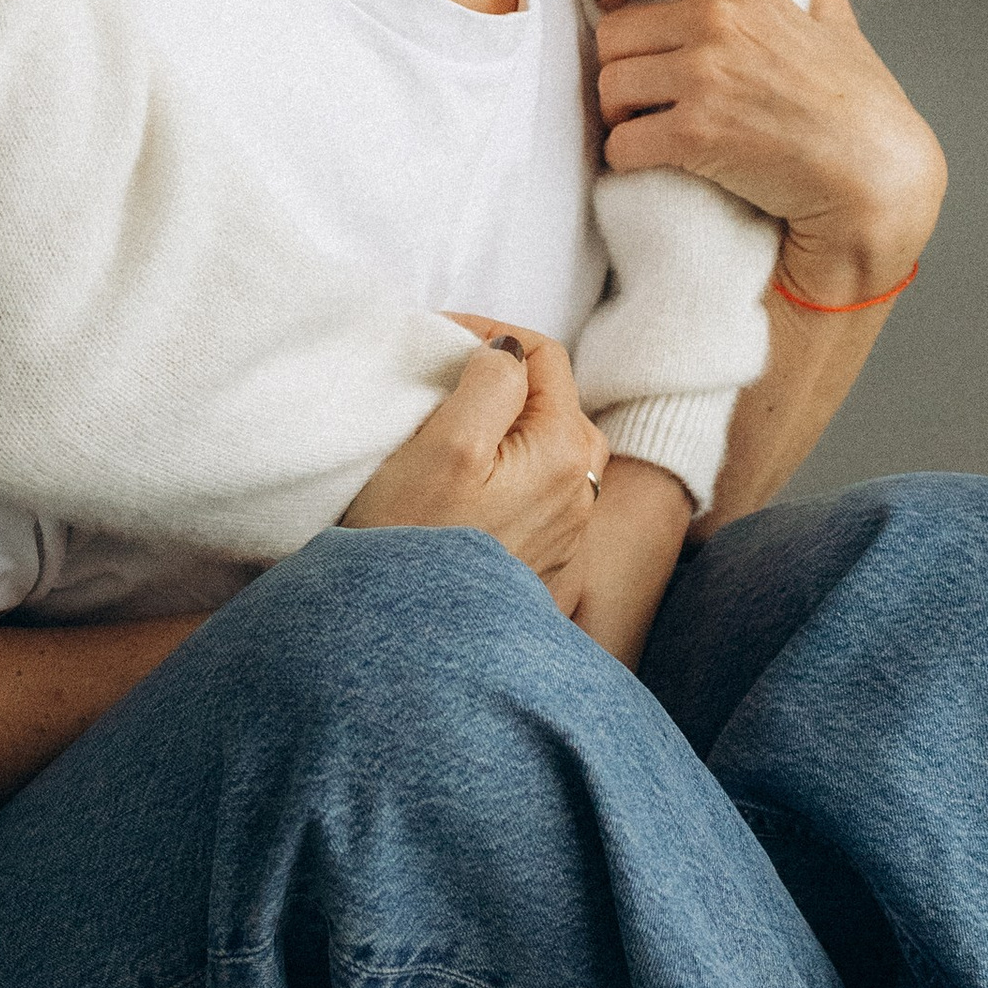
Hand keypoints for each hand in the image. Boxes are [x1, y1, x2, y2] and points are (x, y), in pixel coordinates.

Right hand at [341, 320, 607, 586]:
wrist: (407, 653)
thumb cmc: (415, 547)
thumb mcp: (447, 445)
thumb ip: (491, 381)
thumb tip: (509, 352)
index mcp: (564, 452)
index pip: (543, 356)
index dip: (489, 334)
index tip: (437, 340)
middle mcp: (580, 494)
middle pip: (550, 403)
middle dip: (500, 382)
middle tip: (438, 385)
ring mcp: (567, 536)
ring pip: (543, 452)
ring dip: (503, 431)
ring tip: (449, 436)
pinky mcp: (547, 569)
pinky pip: (535, 498)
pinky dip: (505, 477)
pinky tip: (464, 492)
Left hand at [592, 0, 945, 299]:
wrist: (874, 176)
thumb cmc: (865, 111)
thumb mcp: (842, 35)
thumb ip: (819, 1)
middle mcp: (716, 23)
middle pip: (613, 33)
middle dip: (620, 65)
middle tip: (641, 92)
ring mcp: (703, 78)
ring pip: (610, 87)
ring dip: (620, 113)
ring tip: (646, 127)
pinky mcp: (693, 136)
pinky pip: (621, 143)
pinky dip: (626, 157)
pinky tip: (651, 161)